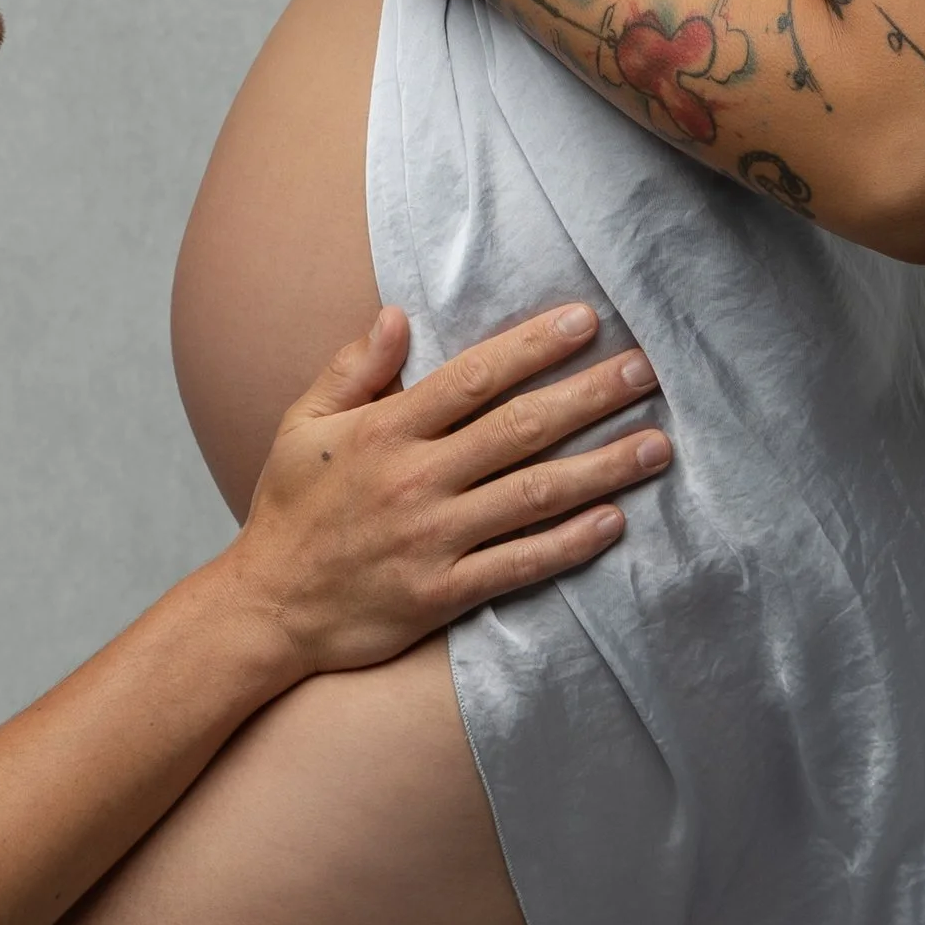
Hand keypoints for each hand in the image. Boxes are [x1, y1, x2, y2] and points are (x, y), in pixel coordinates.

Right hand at [225, 302, 666, 677]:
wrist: (267, 610)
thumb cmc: (289, 510)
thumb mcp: (302, 425)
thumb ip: (352, 369)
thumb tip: (397, 314)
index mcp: (384, 431)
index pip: (474, 377)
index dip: (533, 346)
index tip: (586, 321)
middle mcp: (415, 480)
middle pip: (519, 429)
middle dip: (588, 396)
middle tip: (645, 370)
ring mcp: (433, 539)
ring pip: (534, 495)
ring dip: (601, 467)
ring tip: (657, 444)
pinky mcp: (443, 593)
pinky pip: (520, 564)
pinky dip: (571, 543)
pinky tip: (616, 521)